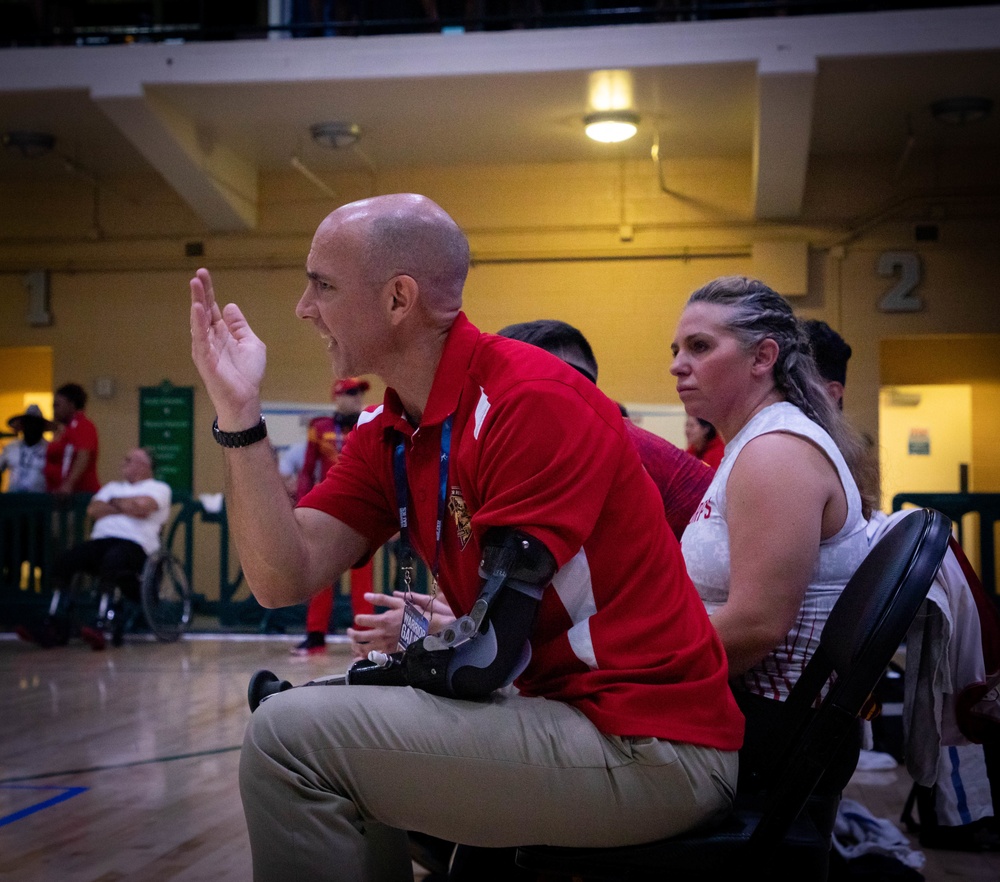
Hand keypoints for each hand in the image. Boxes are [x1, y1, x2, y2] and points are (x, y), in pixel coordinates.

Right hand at [189, 268, 266, 427]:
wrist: (246, 399)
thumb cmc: (248, 374)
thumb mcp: (250, 343)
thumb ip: (239, 325)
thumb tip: (229, 305)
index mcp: (221, 333)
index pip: (212, 308)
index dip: (208, 291)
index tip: (203, 273)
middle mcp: (210, 338)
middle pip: (203, 311)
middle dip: (200, 292)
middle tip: (197, 274)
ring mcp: (206, 348)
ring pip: (199, 322)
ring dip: (197, 303)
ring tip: (195, 285)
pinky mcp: (205, 360)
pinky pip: (201, 339)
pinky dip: (198, 324)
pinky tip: (197, 309)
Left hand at [347, 591, 455, 658]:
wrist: (428, 628)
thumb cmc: (413, 613)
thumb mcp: (399, 602)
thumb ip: (381, 599)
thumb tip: (366, 595)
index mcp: (383, 620)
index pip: (362, 620)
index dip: (358, 619)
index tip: (358, 618)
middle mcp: (382, 634)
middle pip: (358, 637)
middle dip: (351, 634)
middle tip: (350, 631)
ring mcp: (385, 645)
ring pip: (363, 649)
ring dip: (355, 646)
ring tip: (354, 643)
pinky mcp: (390, 652)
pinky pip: (374, 658)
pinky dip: (365, 657)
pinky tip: (361, 655)